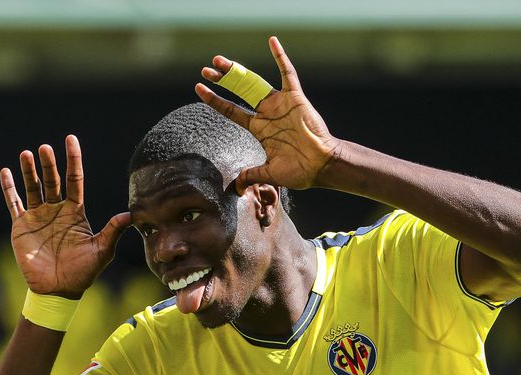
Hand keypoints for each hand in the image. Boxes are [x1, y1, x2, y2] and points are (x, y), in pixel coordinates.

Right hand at [0, 136, 130, 297]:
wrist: (57, 291)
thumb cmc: (82, 273)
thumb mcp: (102, 251)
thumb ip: (113, 231)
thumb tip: (131, 215)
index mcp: (75, 212)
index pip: (75, 180)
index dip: (73, 160)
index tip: (70, 140)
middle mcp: (56, 210)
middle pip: (52, 180)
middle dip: (49, 164)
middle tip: (45, 148)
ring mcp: (38, 216)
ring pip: (32, 187)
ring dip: (29, 171)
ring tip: (27, 154)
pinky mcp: (21, 226)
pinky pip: (14, 203)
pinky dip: (9, 188)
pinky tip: (6, 172)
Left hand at [195, 36, 341, 190]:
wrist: (322, 165)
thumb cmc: (300, 171)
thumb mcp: (269, 174)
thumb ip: (251, 175)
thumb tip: (235, 188)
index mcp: (259, 128)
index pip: (231, 110)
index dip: (214, 100)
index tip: (198, 88)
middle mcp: (267, 113)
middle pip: (238, 91)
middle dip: (222, 80)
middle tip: (206, 70)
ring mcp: (280, 103)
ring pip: (254, 81)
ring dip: (236, 70)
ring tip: (218, 61)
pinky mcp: (295, 98)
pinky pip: (287, 73)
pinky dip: (280, 56)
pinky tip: (271, 41)